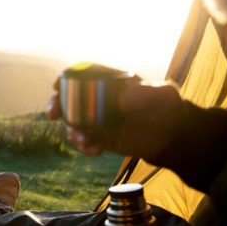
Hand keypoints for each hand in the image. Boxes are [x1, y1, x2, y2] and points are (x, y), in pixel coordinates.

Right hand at [48, 77, 186, 158]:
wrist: (173, 136)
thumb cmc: (169, 108)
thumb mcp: (162, 95)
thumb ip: (145, 93)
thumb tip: (121, 100)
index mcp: (111, 82)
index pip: (83, 74)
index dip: (66, 78)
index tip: (56, 86)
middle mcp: (101, 99)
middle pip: (70, 98)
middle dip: (57, 105)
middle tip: (53, 115)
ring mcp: (99, 119)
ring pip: (74, 122)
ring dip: (72, 131)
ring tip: (84, 139)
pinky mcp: (101, 137)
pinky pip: (85, 141)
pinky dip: (85, 146)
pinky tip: (95, 150)